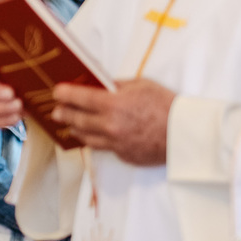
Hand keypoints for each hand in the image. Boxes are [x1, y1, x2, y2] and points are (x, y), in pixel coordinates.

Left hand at [51, 78, 175, 165]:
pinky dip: (98, 141)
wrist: (185, 134)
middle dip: (64, 114)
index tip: (56, 92)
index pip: (81, 99)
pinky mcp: (123, 156)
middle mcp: (110, 126)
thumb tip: (103, 85)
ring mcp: (116, 144)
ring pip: (87, 138)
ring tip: (70, 126)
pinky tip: (93, 137)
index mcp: (114, 105)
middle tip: (55, 111)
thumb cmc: (166, 105)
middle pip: (78, 120)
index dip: (65, 95)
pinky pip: (105, 148)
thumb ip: (118, 86)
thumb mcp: (142, 85)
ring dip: (75, 130)